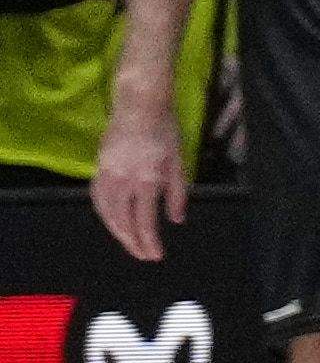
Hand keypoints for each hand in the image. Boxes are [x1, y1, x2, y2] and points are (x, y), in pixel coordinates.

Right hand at [92, 92, 185, 263]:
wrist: (139, 106)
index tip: (155, 256)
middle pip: (124, 222)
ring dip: (117, 232)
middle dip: (133, 243)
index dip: (149, 242)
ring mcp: (108, 175)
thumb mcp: (178, 161)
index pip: (145, 221)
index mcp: (147, 180)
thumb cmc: (165, 131)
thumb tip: (176, 220)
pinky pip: (98, 199)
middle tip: (142, 256)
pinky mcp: (98, 168)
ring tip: (129, 243)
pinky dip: (104, 214)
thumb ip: (176, 193)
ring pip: (107, 214)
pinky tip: (112, 221)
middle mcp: (124, 181)